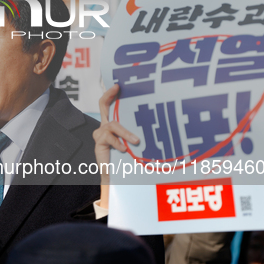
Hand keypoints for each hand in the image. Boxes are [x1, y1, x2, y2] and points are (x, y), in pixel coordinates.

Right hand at [92, 84, 138, 208]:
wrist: (118, 179)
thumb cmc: (130, 161)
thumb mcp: (136, 144)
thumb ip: (141, 135)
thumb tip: (165, 125)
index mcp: (114, 125)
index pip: (109, 104)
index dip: (111, 93)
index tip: (118, 84)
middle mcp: (105, 126)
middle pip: (102, 105)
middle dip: (109, 94)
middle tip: (117, 87)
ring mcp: (101, 134)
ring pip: (113, 125)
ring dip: (126, 132)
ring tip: (136, 141)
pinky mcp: (98, 143)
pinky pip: (108, 137)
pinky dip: (118, 143)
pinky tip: (124, 149)